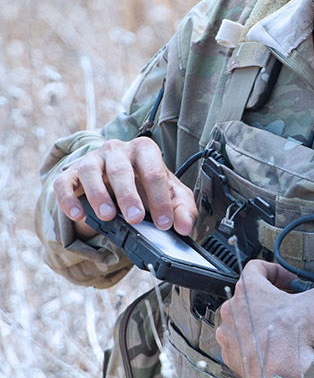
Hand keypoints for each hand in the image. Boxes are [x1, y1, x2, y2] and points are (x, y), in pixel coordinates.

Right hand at [51, 137, 196, 237]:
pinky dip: (68, 199)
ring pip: (90, 172)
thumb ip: (183, 209)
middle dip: (128, 196)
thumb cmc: (147, 186)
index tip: (164, 224)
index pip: (154, 173)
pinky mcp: (72, 173)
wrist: (120, 181)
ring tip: (108, 216)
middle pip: (121, 170)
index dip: (160, 199)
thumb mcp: (172, 196)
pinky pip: (64, 183)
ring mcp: (92, 159)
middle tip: (135, 219)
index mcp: (145, 151)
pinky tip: (78, 214)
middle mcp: (117, 150)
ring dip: (98, 195)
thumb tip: (185, 227)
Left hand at [215, 256, 313, 377]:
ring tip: (281, 327)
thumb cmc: (292, 339)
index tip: (290, 280)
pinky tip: (271, 346)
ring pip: (242, 318)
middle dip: (271, 298)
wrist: (282, 376)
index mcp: (249, 291)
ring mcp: (229, 333)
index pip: (257, 267)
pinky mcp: (230, 354)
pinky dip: (253, 342)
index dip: (277, 271)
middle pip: (250, 294)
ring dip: (259, 320)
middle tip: (290, 305)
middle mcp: (234, 310)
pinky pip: (237, 342)